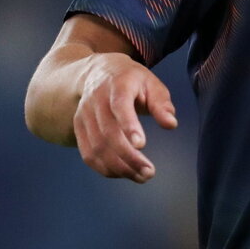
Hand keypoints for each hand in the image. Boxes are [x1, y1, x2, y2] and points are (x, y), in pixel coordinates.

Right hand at [73, 53, 177, 182]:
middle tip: (149, 172)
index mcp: (117, 85)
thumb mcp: (151, 83)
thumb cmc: (132, 80)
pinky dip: (105, 168)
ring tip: (141, 177)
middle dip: (128, 157)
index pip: (120, 106)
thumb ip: (161, 103)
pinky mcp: (78, 129)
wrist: (98, 72)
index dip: (129, 125)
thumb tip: (171, 124)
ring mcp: (84, 115)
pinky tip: (124, 174)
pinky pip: (88, 154)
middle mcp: (96, 100)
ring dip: (118, 167)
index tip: (142, 145)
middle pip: (108, 133)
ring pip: (96, 148)